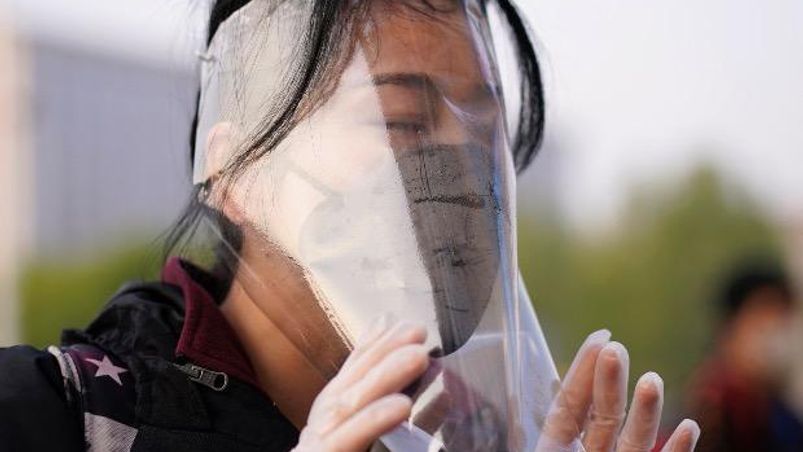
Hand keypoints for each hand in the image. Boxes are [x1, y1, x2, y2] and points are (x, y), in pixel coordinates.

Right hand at [293, 320, 428, 451]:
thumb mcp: (352, 431)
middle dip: (383, 352)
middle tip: (417, 329)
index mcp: (329, 418)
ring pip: (349, 405)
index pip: (352, 375)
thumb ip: (373, 407)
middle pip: (350, 383)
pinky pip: (345, 439)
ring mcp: (317, 443)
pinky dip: (373, 420)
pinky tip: (402, 404)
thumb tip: (402, 382)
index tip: (405, 323)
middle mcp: (321, 427)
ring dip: (384, 377)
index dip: (377, 346)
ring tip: (418, 356)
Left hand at [538, 330, 700, 451]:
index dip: (583, 370)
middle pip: (605, 413)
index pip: (570, 402)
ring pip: (633, 438)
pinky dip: (677, 450)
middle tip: (617, 350)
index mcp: (556, 446)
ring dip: (646, 409)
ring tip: (651, 380)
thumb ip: (547, 418)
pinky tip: (690, 426)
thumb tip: (504, 393)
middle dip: (610, 381)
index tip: (602, 337)